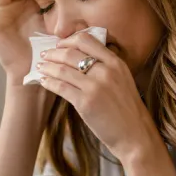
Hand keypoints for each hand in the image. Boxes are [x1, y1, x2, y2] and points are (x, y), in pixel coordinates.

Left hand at [37, 32, 157, 159]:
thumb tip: (81, 59)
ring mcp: (95, 87)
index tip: (59, 45)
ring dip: (47, 67)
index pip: (86, 40)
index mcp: (115, 63)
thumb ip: (106, 67)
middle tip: (44, 55)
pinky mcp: (85, 103)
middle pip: (71, 53)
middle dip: (53, 53)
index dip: (68, 40)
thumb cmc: (127, 110)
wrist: (135, 134)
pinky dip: (49, 82)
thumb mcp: (122, 80)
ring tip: (40, 67)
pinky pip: (60, 87)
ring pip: (62, 70)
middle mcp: (105, 71)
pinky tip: (44, 82)